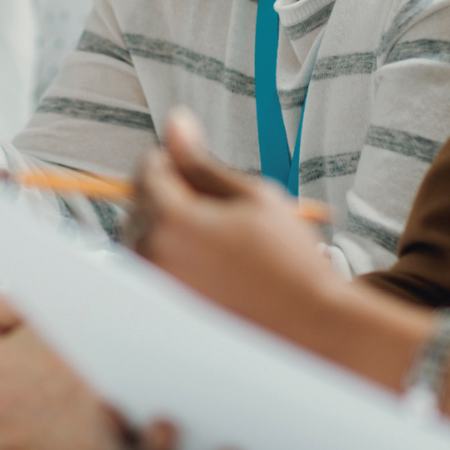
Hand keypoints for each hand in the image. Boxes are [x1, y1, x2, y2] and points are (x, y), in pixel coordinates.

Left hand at [131, 109, 338, 341]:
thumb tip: (176, 122)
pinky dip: (167, 255)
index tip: (195, 167)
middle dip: (165, 191)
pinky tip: (207, 262)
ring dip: (163, 224)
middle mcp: (155, 254)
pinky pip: (149, 268)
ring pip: (139, 236)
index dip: (170, 159)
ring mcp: (156, 285)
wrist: (311, 326)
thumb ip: (202, 161)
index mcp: (173, 220)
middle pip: (138, 202)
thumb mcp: (251, 196)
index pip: (147, 169)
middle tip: (212, 204)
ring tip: (213, 235)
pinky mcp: (164, 308)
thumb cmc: (289, 261)